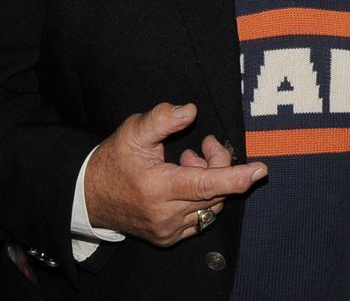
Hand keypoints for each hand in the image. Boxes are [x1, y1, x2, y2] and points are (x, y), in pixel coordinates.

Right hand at [84, 102, 264, 245]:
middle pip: (214, 191)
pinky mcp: (169, 238)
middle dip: (218, 163)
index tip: (259, 171)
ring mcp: (168, 230)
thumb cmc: (114, 161)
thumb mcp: (133, 132)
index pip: (206, 184)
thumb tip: (190, 111)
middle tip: (204, 143)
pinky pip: (201, 218)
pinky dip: (202, 198)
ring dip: (210, 181)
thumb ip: (162, 119)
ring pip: (211, 206)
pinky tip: (185, 182)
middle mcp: (165, 214)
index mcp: (157, 188)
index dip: (236, 177)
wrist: (90, 197)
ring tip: (188, 161)